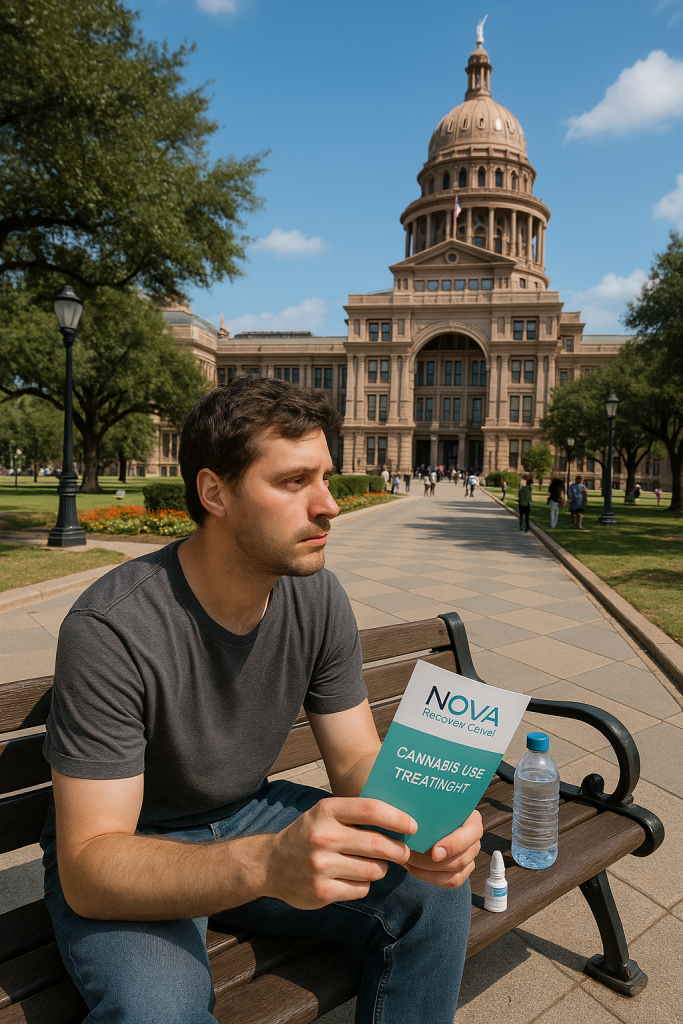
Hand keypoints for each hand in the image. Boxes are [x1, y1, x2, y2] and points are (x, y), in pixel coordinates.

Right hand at [265, 798, 414, 909]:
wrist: (272, 864)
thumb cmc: (308, 835)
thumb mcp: (325, 814)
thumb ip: (356, 814)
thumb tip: (400, 819)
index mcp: (326, 811)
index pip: (370, 810)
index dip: (397, 818)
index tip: (412, 825)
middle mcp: (323, 837)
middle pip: (378, 844)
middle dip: (398, 849)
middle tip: (403, 851)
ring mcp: (322, 866)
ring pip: (374, 869)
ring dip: (380, 868)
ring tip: (372, 864)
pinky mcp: (323, 892)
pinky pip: (362, 888)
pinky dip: (364, 884)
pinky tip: (353, 877)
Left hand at [405, 810, 482, 888]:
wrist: (426, 821)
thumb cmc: (429, 809)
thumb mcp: (430, 805)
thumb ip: (427, 810)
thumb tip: (412, 818)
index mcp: (472, 819)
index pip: (472, 833)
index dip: (454, 845)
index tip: (434, 852)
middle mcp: (473, 840)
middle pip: (462, 859)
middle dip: (433, 862)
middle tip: (410, 855)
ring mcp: (469, 857)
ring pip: (455, 874)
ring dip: (427, 870)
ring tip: (407, 860)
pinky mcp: (462, 871)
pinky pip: (449, 881)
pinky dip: (429, 877)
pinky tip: (413, 868)